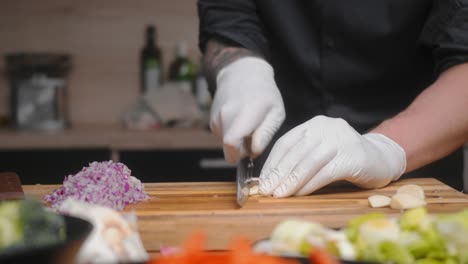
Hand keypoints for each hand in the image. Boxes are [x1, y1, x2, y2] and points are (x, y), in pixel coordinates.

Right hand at [210, 57, 284, 162]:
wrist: (241, 73)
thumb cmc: (265, 94)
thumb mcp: (276, 113)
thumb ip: (265, 134)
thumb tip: (253, 153)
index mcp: (244, 115)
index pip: (231, 144)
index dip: (240, 155)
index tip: (251, 151)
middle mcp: (225, 116)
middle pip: (229, 149)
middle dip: (242, 150)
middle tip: (255, 135)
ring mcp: (216, 119)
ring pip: (226, 144)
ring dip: (238, 141)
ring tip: (248, 124)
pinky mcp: (212, 121)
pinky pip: (223, 137)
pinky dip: (232, 134)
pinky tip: (239, 120)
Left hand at [258, 116, 405, 196]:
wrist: (382, 158)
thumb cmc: (344, 158)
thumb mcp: (319, 152)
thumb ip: (299, 159)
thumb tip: (271, 180)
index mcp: (314, 124)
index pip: (286, 142)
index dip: (272, 163)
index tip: (262, 180)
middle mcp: (326, 127)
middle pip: (295, 152)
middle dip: (278, 174)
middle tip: (267, 191)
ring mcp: (340, 139)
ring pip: (309, 162)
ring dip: (292, 181)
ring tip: (280, 195)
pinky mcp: (352, 156)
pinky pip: (325, 172)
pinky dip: (310, 184)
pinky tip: (300, 194)